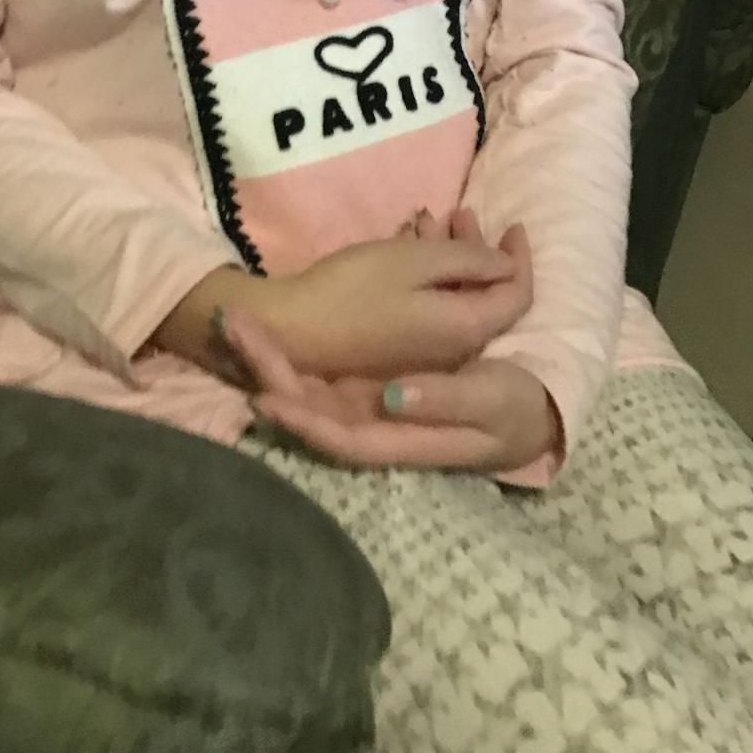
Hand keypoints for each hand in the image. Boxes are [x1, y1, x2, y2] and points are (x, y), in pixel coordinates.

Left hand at [217, 293, 558, 474]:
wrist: (523, 408)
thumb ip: (444, 400)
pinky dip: (299, 339)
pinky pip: (325, 360)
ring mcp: (364, 397)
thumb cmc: (510, 411)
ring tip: (233, 314)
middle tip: (229, 325)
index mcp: (393, 438)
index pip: (333, 434)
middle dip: (266, 365)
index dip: (296, 417)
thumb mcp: (489, 403)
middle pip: (304, 402)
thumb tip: (391, 397)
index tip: (259, 394)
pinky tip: (271, 315)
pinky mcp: (369, 374)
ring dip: (274, 348)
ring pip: (308, 377)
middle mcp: (368, 421)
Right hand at [263, 207, 532, 379]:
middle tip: (461, 212)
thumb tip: (504, 262)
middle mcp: (455, 346)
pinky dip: (429, 275)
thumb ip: (468, 259)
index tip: (514, 223)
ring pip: (455, 298)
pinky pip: (432, 307)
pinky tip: (408, 242)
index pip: (516, 294)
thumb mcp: (416, 260)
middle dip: (480, 249)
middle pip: (486, 296)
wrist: (294, 328)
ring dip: (450, 257)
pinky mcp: (401, 346)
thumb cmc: (357, 287)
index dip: (520, 257)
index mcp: (467, 327)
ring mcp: (427, 350)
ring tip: (430, 218)